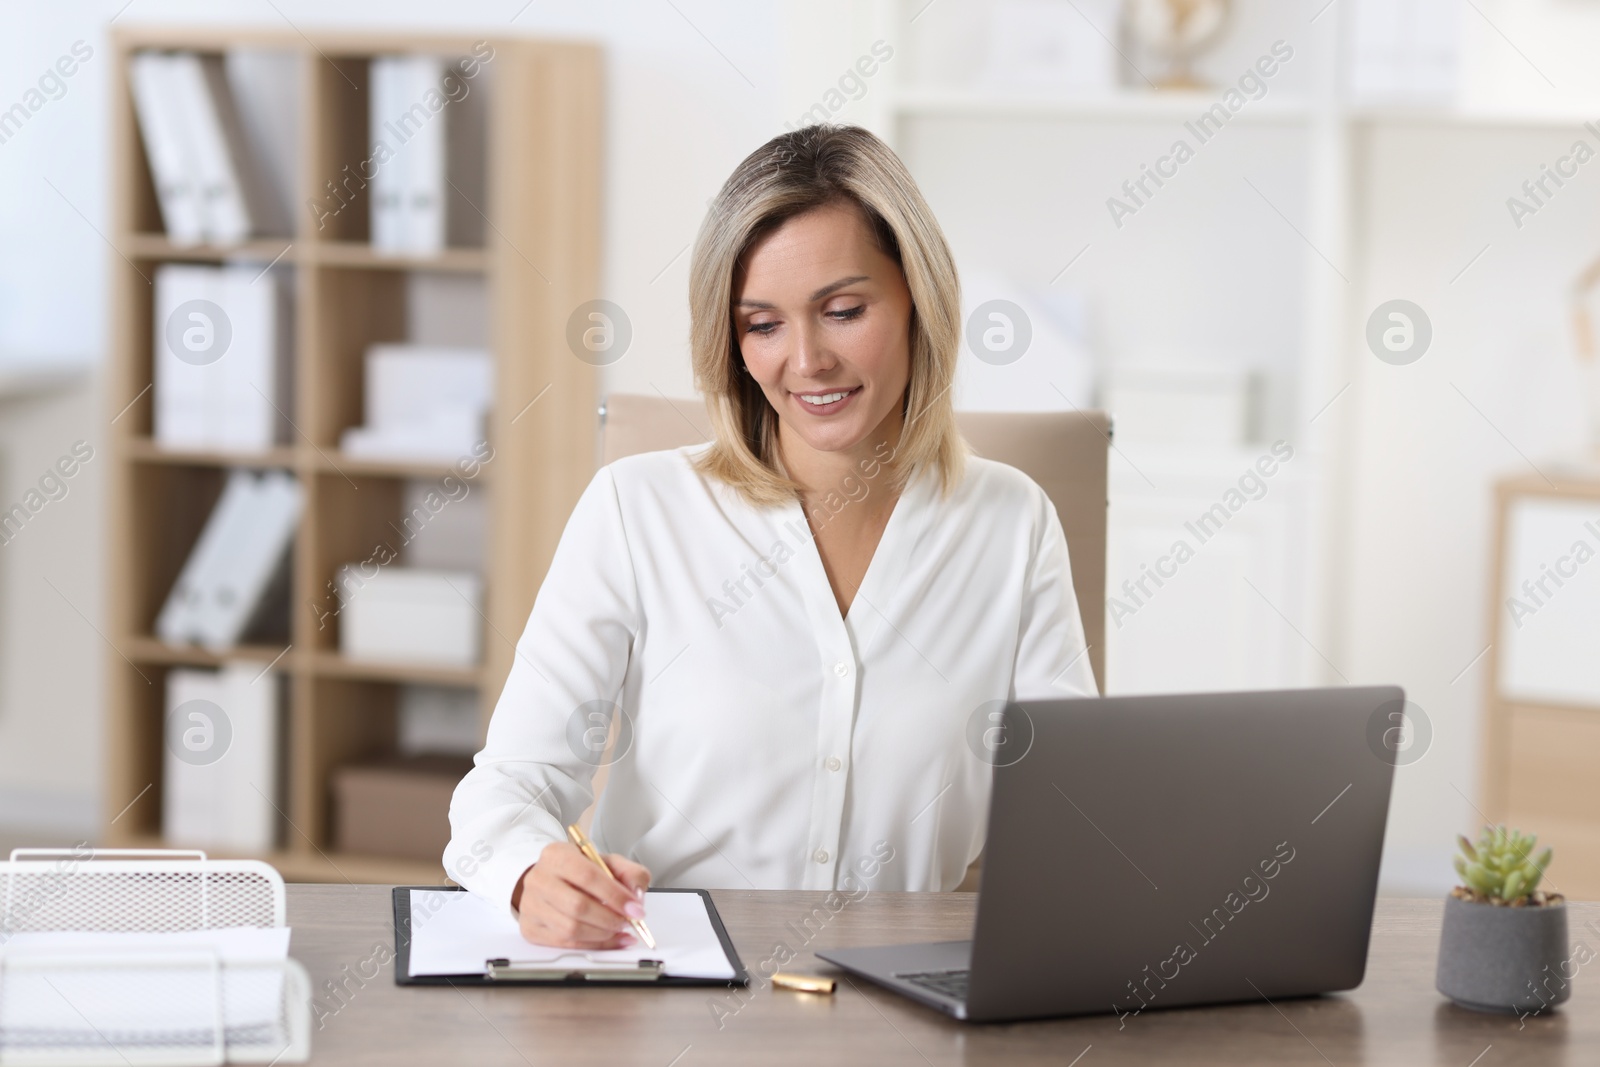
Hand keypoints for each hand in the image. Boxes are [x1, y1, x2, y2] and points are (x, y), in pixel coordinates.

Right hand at [510, 842, 650, 948]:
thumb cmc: (579, 871)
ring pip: (570, 928)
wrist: (551, 879)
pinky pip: (564, 943)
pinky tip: (609, 940)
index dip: (615, 896)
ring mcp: (531, 905)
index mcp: (557, 855)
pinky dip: (592, 946)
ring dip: (602, 934)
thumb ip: (629, 872)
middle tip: (628, 921)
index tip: (635, 908)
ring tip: (618, 929)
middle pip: (578, 906)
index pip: (588, 876)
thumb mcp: (607, 861)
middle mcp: (539, 879)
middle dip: (609, 918)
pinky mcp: (530, 927)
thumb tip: (636, 895)